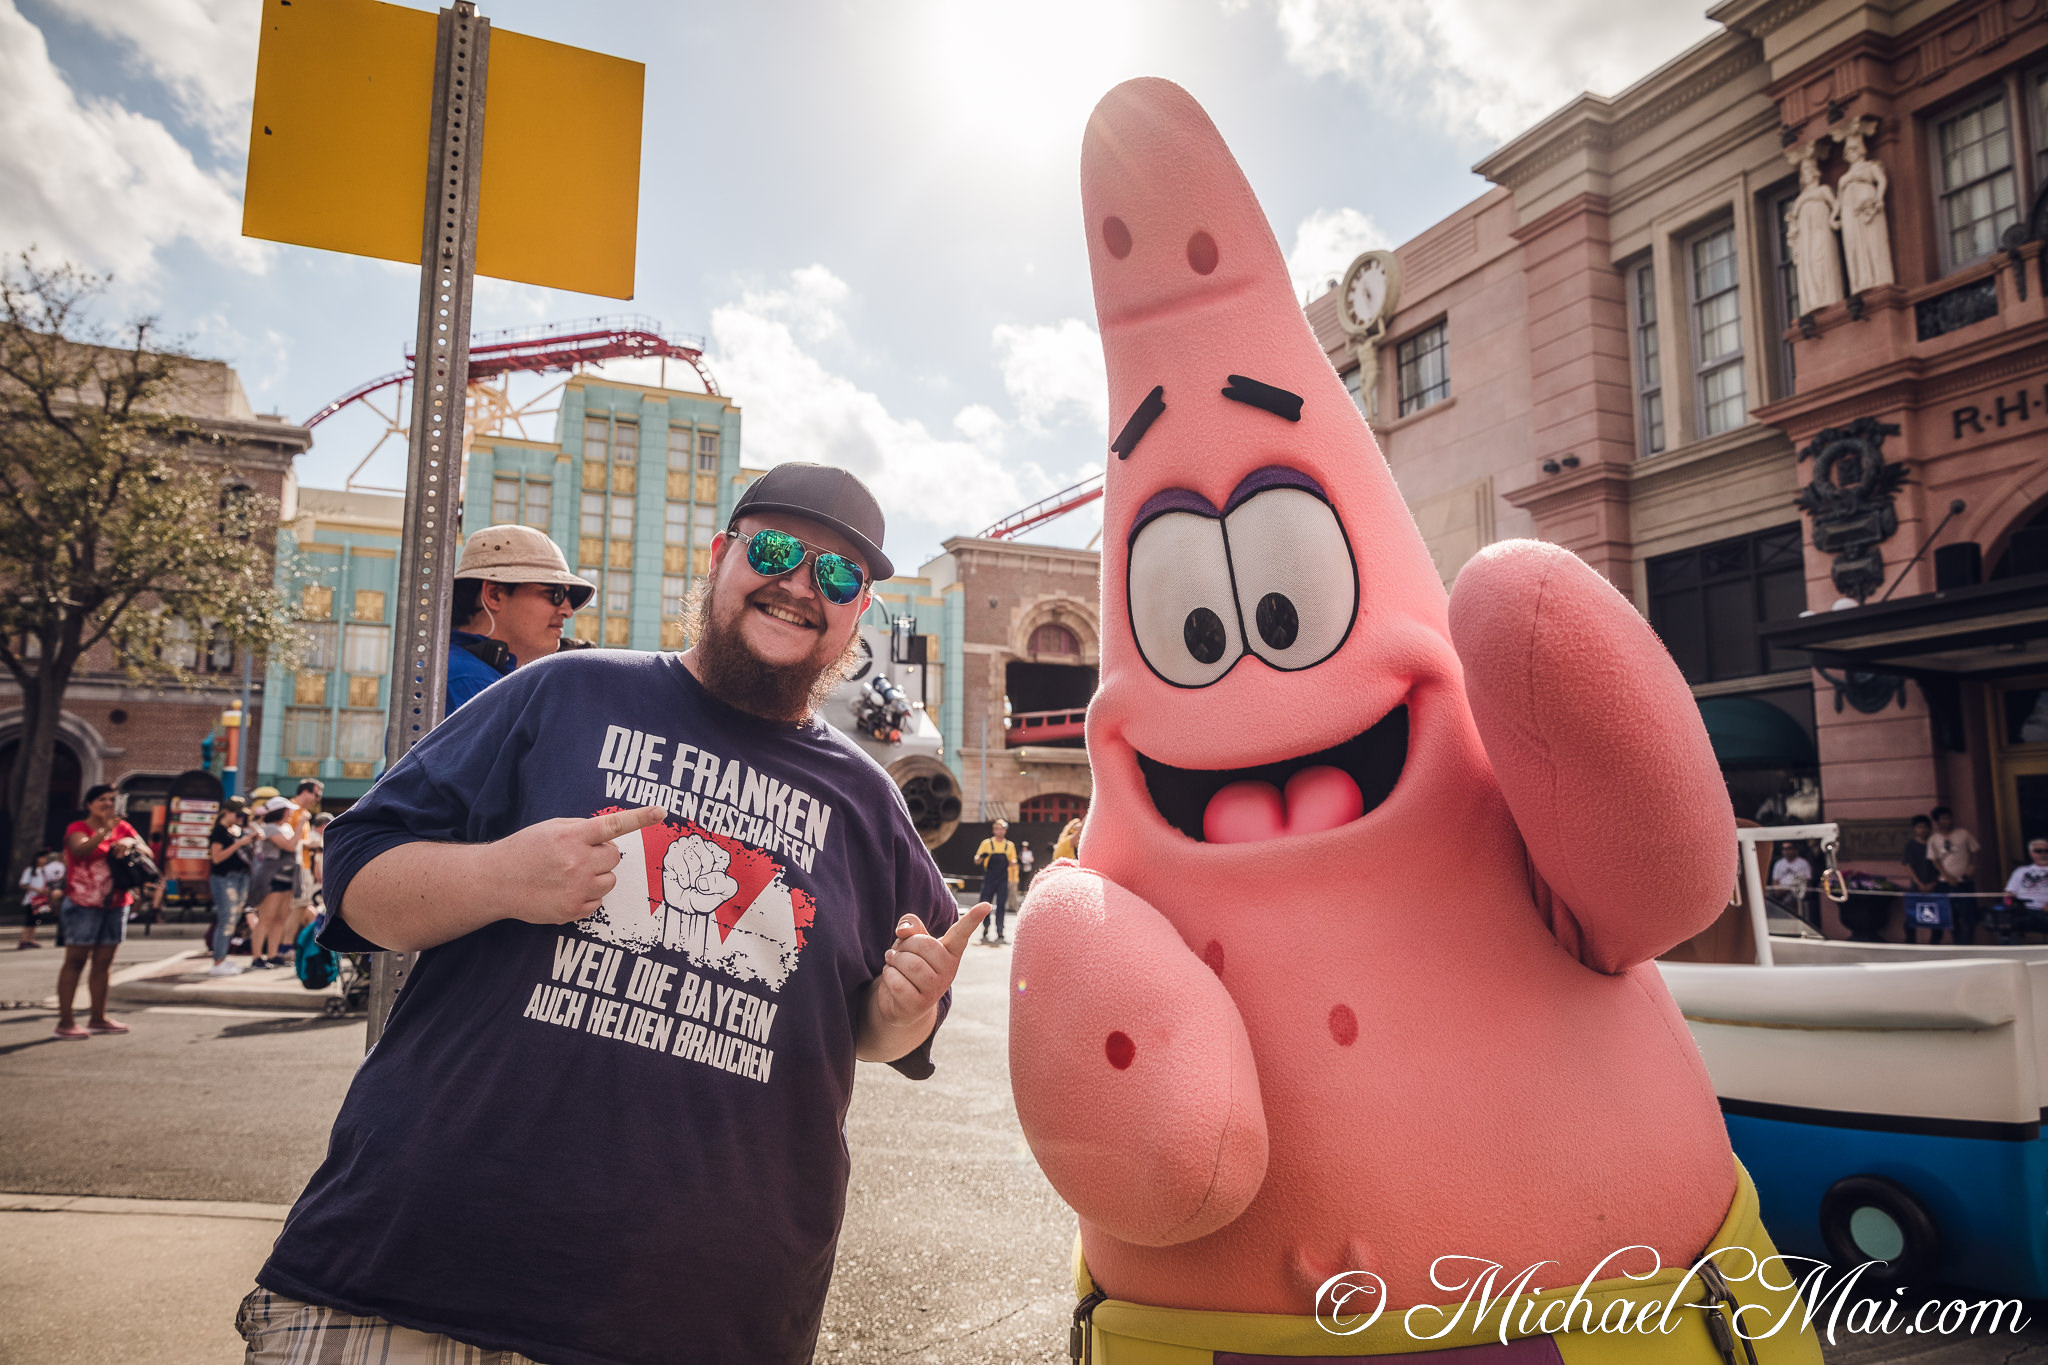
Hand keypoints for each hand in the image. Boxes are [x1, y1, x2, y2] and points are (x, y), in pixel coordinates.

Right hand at [486, 805, 667, 927]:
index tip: (661, 812)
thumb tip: (609, 835)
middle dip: (601, 856)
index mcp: (571, 836)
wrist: (496, 881)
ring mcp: (576, 888)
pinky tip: (565, 890)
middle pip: (615, 857)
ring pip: (610, 880)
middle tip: (577, 857)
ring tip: (570, 874)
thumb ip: (581, 829)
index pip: (613, 825)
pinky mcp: (573, 910)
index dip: (640, 818)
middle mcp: (576, 861)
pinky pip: (599, 900)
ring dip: (597, 876)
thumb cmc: (525, 850)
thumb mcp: (551, 828)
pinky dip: (588, 895)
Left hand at [870, 903, 990, 1030]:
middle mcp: (949, 971)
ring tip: (893, 962)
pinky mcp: (919, 1005)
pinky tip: (891, 977)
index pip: (962, 933)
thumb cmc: (909, 964)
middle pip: (925, 945)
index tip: (986, 905)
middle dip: (904, 944)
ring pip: (910, 964)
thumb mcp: (910, 941)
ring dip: (894, 960)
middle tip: (898, 951)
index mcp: (950, 951)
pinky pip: (898, 983)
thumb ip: (910, 925)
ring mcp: (936, 990)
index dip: (973, 919)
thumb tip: (904, 930)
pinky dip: (888, 976)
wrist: (901, 1003)